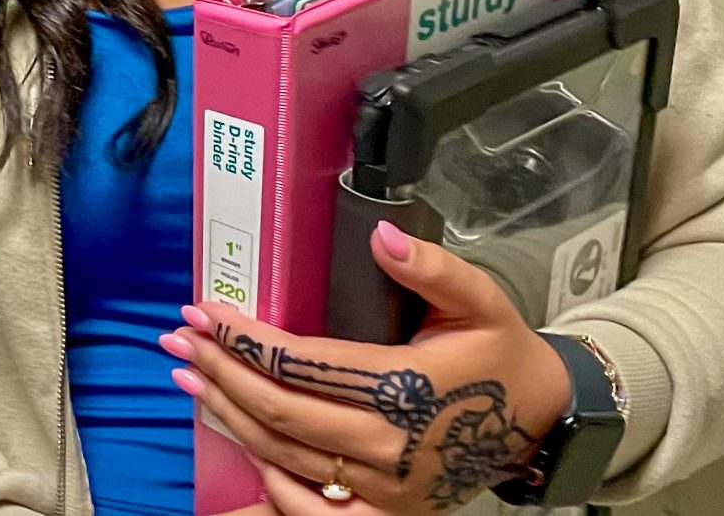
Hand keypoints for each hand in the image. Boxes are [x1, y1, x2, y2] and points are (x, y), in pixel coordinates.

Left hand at [165, 222, 572, 515]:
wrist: (543, 425)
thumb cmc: (502, 355)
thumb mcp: (481, 301)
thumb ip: (431, 268)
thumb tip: (381, 235)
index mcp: (407, 385)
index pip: (303, 362)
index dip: (245, 338)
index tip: (205, 311)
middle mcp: (389, 442)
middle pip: (279, 411)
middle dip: (220, 372)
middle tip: (180, 339)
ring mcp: (385, 487)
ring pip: (284, 455)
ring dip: (228, 415)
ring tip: (190, 377)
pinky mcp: (386, 514)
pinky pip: (312, 510)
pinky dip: (270, 480)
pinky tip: (240, 442)